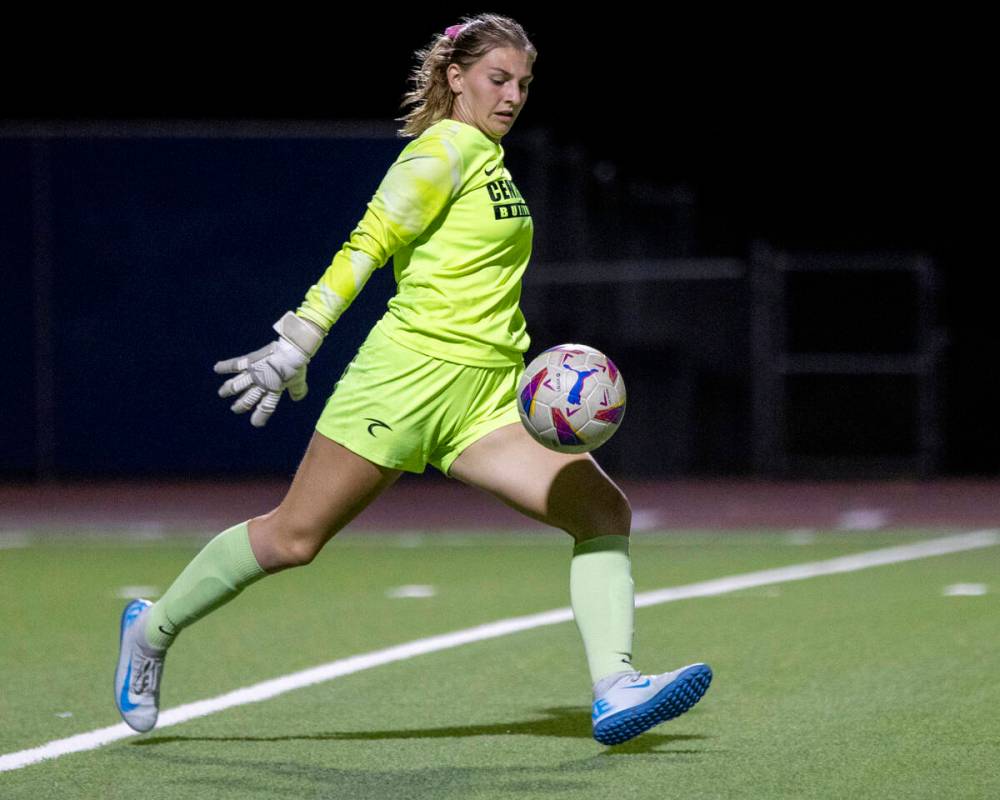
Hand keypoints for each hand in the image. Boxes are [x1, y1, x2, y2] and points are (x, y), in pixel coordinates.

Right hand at [215, 312, 324, 426]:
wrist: (291, 350)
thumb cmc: (297, 365)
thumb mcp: (299, 381)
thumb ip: (298, 391)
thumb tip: (297, 398)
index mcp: (274, 390)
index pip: (266, 407)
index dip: (260, 417)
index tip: (255, 423)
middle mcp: (261, 384)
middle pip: (247, 399)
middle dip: (240, 406)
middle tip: (234, 409)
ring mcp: (254, 373)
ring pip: (237, 385)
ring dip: (228, 390)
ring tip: (221, 393)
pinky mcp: (250, 361)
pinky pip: (235, 365)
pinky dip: (225, 366)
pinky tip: (216, 368)